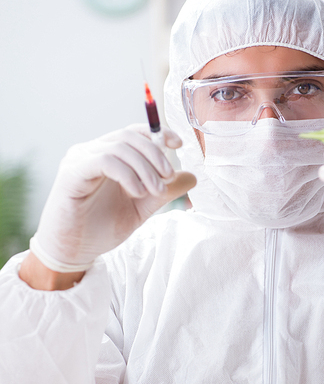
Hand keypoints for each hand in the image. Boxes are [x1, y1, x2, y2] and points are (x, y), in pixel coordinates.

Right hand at [30, 124, 196, 272]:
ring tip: (156, 192)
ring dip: (145, 168)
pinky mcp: (72, 172)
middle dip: (155, 155)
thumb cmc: (102, 228)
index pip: (135, 132)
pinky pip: (105, 160)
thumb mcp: (142, 208)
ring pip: (120, 147)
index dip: (159, 133)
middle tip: (168, 178)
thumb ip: (164, 192)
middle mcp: (92, 151)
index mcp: (108, 154)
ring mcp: (80, 159)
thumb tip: (191, 176)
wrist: (74, 251)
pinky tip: (137, 192)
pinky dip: (127, 174)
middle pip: (130, 136)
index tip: (178, 145)